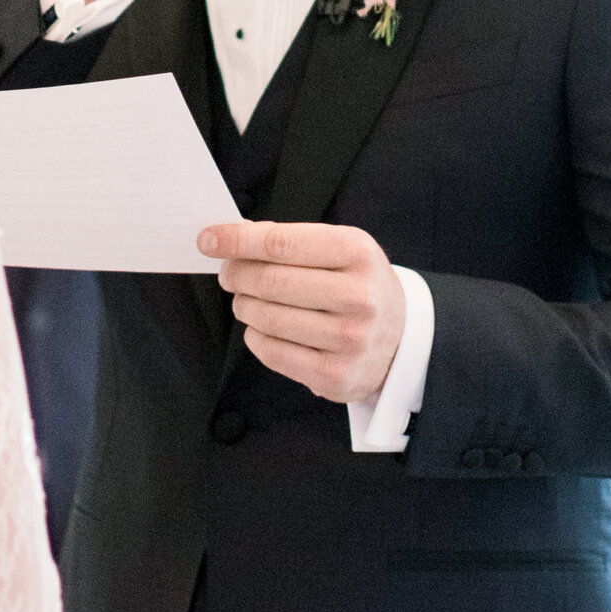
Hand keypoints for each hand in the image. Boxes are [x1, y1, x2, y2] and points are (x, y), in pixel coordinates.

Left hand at [200, 220, 404, 405]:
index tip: (208, 239)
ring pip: (266, 318)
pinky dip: (255, 336)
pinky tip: (262, 327)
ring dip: (244, 306)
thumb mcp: (342, 249)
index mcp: (357, 253)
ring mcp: (349, 339)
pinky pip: (272, 352)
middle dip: (236, 274)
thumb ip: (291, 240)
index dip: (236, 240)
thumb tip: (232, 237)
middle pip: (269, 281)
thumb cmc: (358, 285)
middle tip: (228, 274)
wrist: (402, 339)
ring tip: (247, 300)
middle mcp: (358, 297)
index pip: (281, 243)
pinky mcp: (336, 375)